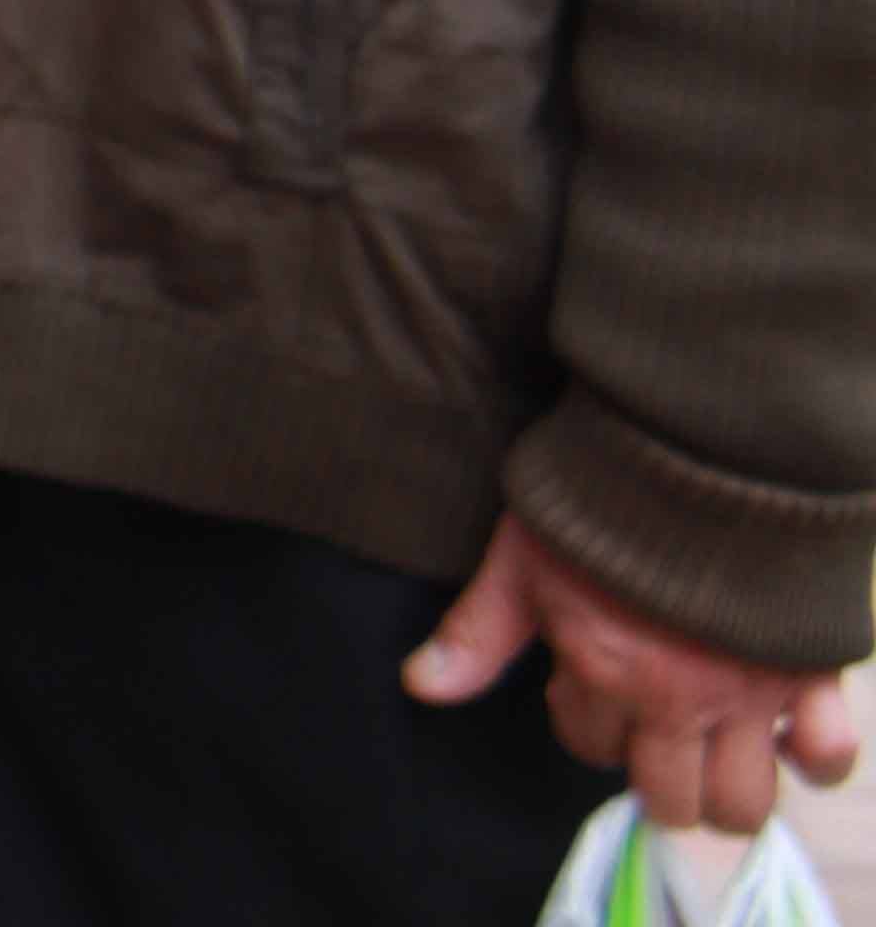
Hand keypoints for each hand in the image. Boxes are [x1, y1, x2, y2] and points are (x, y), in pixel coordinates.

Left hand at [404, 511, 864, 832]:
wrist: (698, 447)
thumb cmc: (600, 496)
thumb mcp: (520, 558)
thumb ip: (477, 632)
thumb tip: (421, 687)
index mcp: (606, 671)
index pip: (589, 744)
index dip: (581, 716)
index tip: (588, 680)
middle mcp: (681, 697)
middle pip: (672, 799)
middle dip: (655, 780)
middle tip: (652, 737)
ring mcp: (752, 693)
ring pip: (742, 802)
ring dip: (725, 793)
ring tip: (712, 757)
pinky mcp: (811, 674)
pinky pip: (828, 756)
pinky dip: (812, 758)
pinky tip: (786, 736)